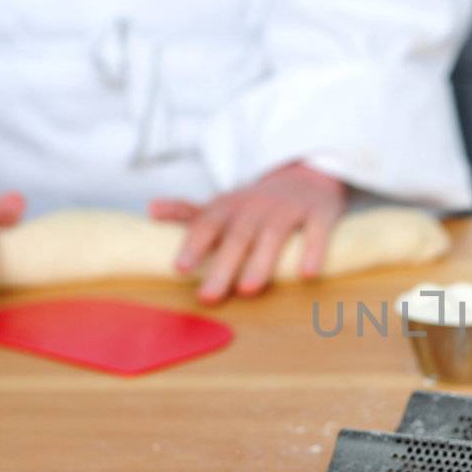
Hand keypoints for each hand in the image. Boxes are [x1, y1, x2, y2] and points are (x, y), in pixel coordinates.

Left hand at [151, 162, 345, 303]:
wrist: (309, 175)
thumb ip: (189, 213)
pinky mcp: (320, 213)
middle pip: (238, 235)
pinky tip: (306, 274)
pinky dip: (312, 251)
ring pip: (273, 235)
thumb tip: (150, 209)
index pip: (208, 223)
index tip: (179, 268)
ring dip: (260, 261)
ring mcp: (290, 208)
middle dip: (222, 265)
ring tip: (248, 290)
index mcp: (231, 206)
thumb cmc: (259, 204)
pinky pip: (317, 231)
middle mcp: (258, 206)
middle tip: (208, 296)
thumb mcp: (224, 205)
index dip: (193, 244)